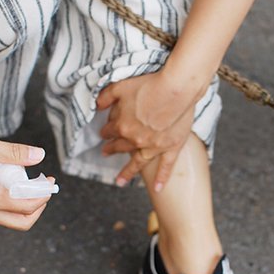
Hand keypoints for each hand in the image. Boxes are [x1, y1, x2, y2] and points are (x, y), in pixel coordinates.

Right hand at [0, 135, 52, 229]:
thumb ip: (15, 152)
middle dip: (39, 207)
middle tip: (43, 189)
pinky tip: (13, 188)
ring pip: (12, 221)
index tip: (50, 181)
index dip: (44, 195)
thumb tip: (39, 155)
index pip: (28, 206)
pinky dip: (13, 206)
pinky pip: (1, 216)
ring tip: (30, 187)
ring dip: (26, 207)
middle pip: (24, 222)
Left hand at [97, 70, 201, 189]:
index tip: (103, 132)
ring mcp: (153, 147)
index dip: (106, 130)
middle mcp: (135, 140)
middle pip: (120, 146)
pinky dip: (162, 178)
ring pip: (138, 163)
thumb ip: (106, 97)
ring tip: (120, 181)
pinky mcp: (171, 148)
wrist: (176, 90)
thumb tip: (97, 105)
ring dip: (127, 172)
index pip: (110, 130)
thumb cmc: (150, 85)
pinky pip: (166, 167)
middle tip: (105, 152)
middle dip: (111, 148)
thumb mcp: (121, 86)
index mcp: (122, 125)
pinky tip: (158, 188)